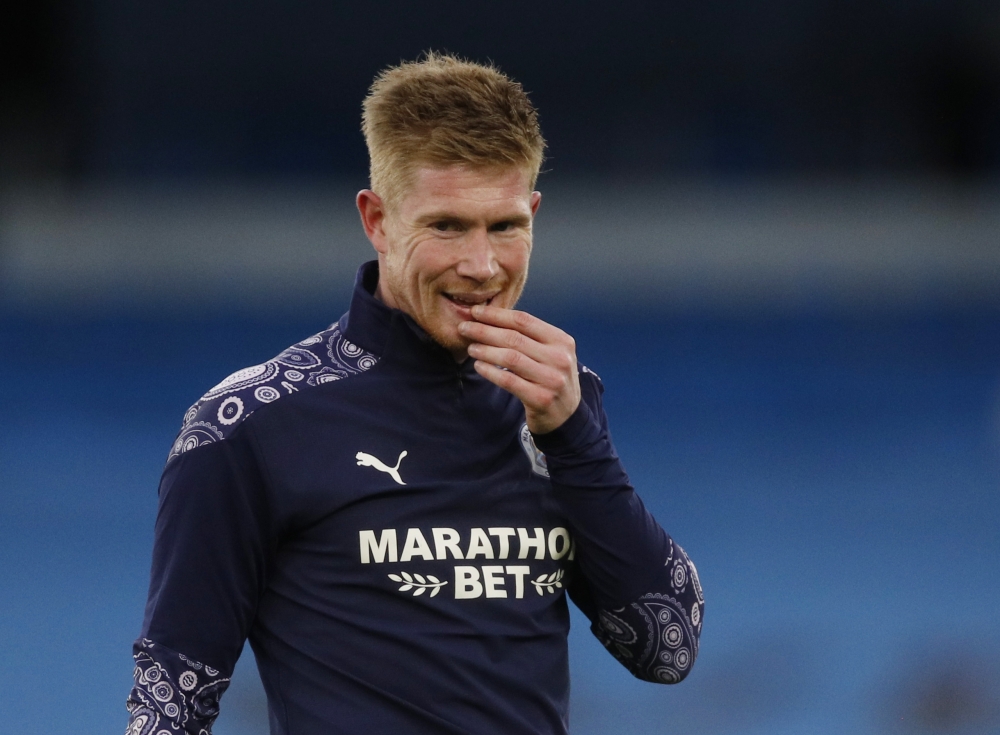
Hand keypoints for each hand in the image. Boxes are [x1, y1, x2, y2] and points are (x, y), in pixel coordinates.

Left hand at [458, 304, 580, 433]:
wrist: (567, 416)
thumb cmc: (551, 378)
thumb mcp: (551, 353)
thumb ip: (530, 337)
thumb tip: (490, 319)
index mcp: (562, 340)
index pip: (524, 320)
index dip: (496, 315)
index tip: (475, 312)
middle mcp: (560, 358)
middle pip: (514, 338)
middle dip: (485, 331)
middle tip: (464, 328)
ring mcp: (552, 379)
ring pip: (511, 358)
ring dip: (486, 350)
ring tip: (471, 347)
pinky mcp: (541, 399)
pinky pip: (509, 381)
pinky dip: (491, 372)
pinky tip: (478, 366)